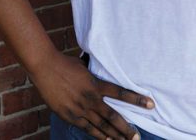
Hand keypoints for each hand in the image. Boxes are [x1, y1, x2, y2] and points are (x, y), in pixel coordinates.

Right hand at [29, 51, 153, 139]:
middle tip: (137, 137)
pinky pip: (87, 128)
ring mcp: (79, 109)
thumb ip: (94, 73)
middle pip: (113, 117)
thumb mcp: (84, 66)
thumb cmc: (65, 63)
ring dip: (114, 135)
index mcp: (96, 84)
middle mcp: (90, 99)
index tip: (151, 105)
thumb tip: (102, 68)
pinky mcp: (69, 115)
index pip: (121, 93)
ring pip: (101, 126)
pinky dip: (98, 135)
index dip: (137, 99)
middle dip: (126, 128)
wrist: (45, 67)